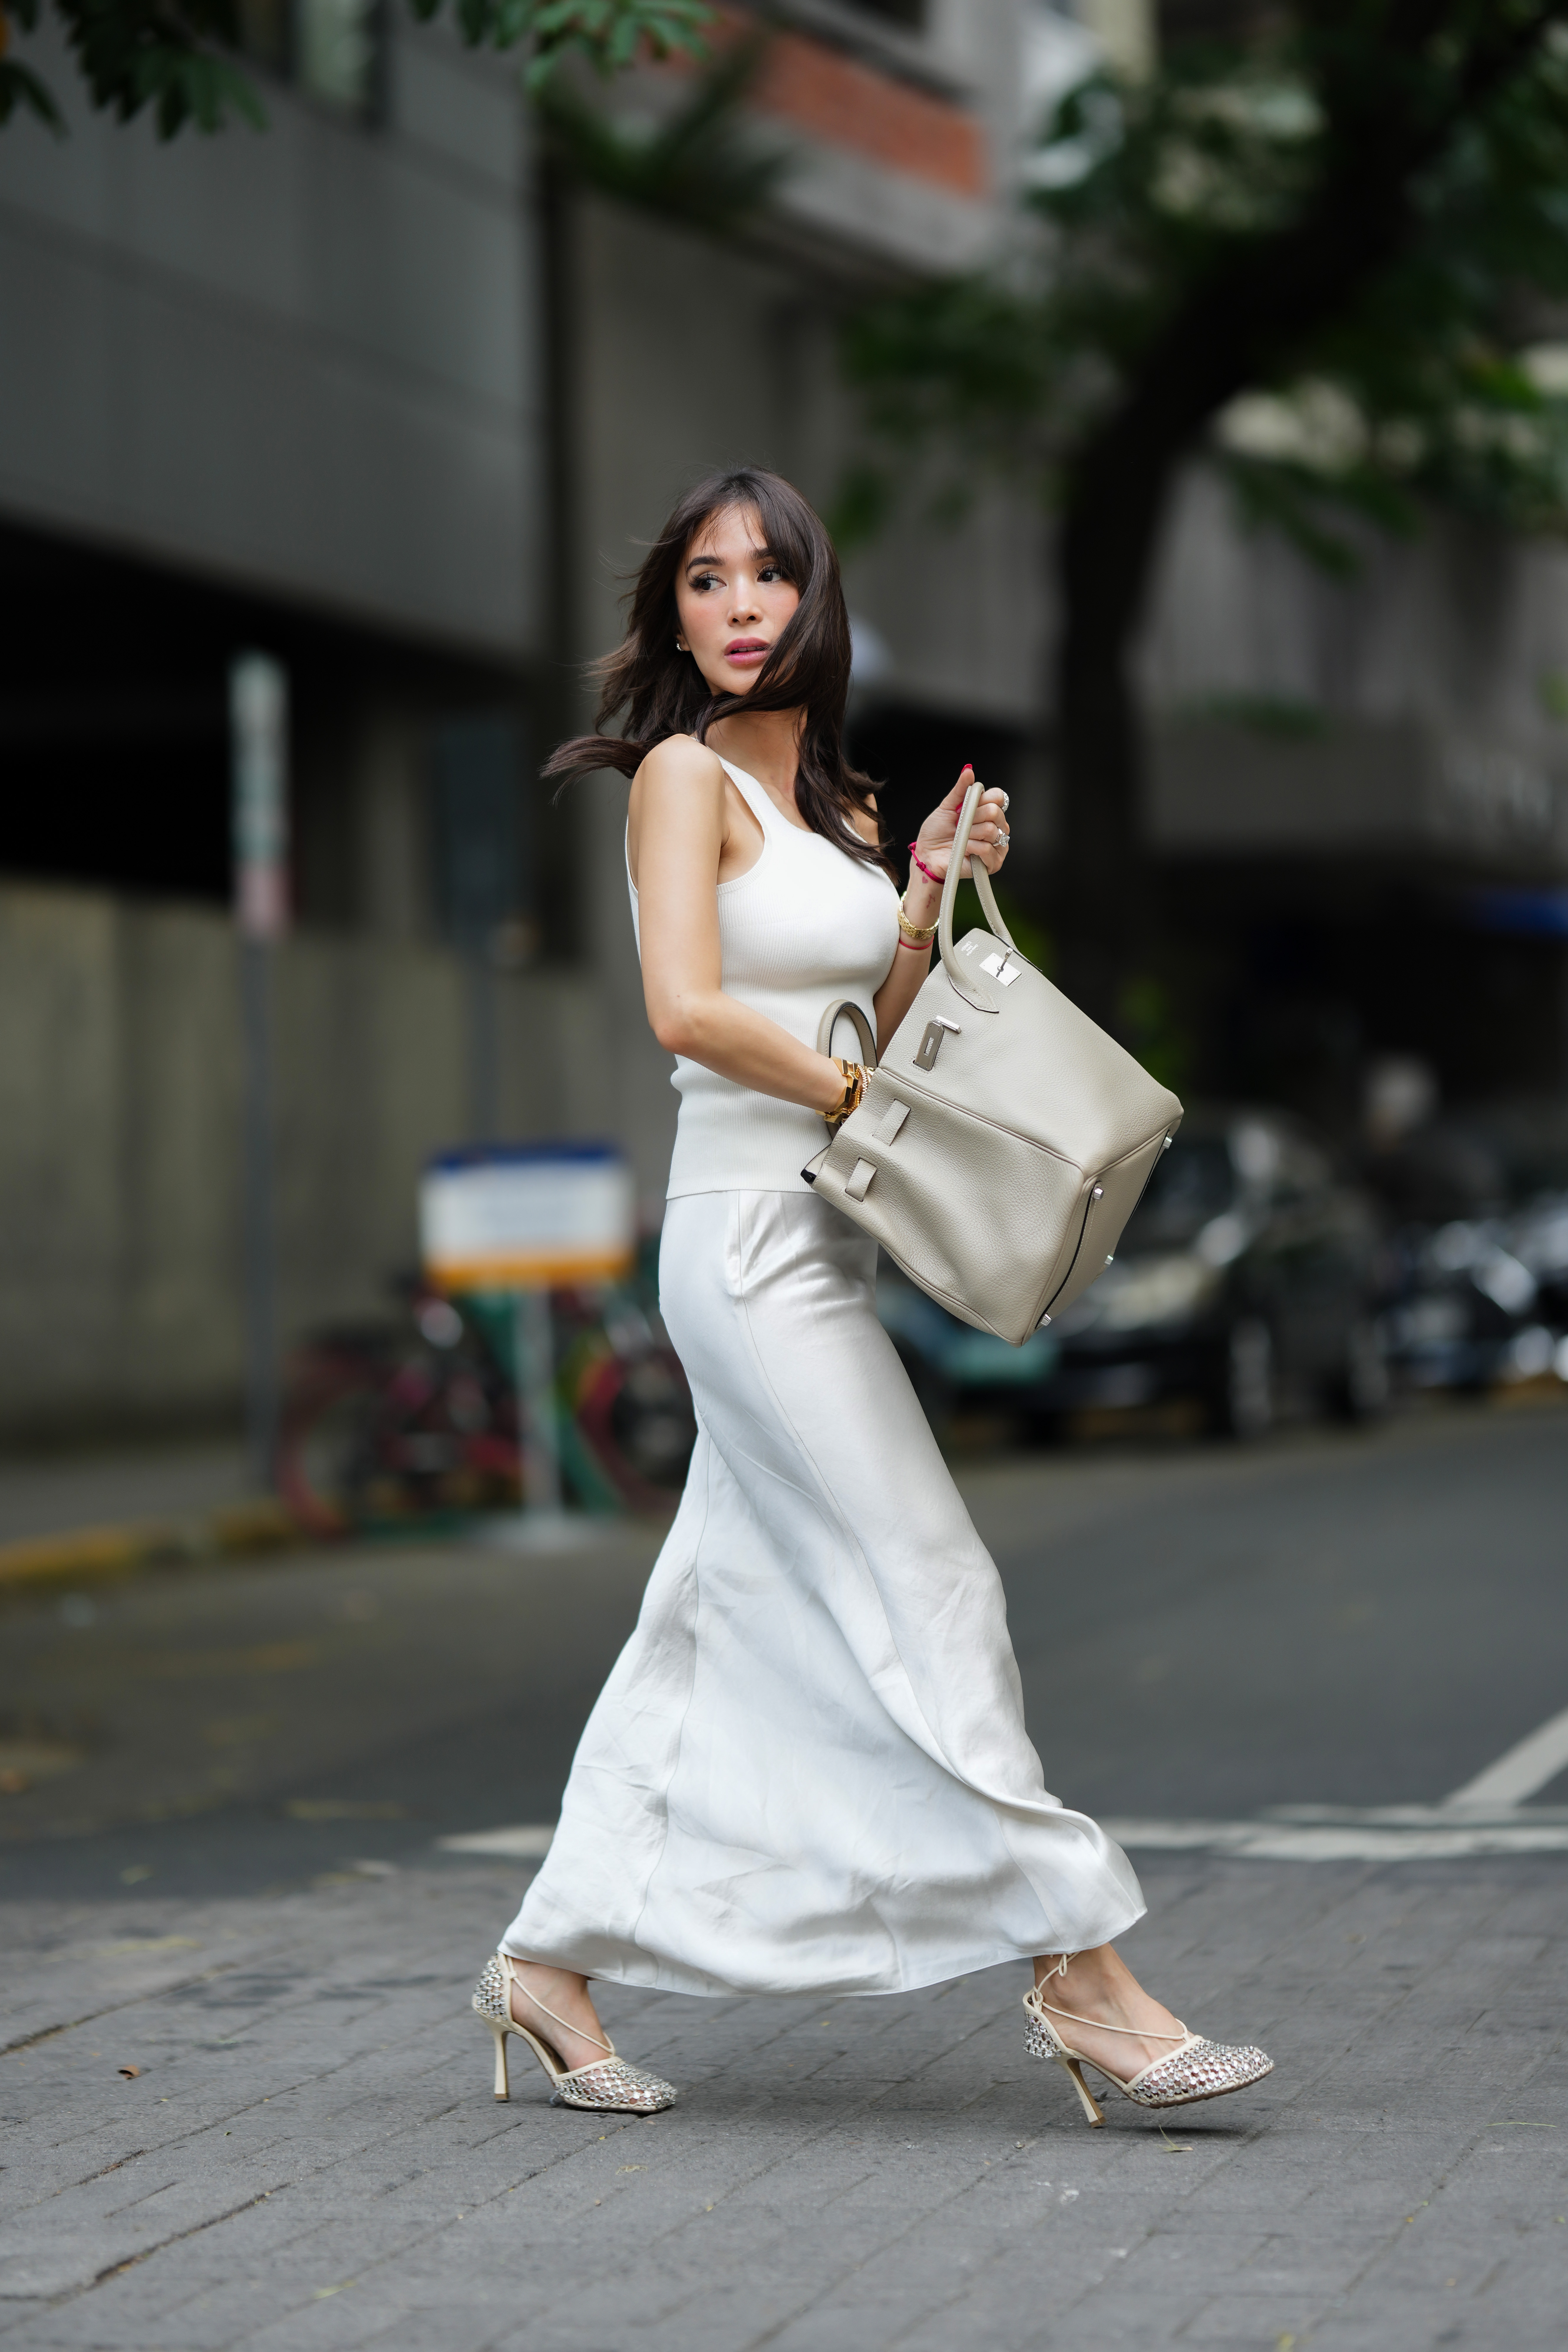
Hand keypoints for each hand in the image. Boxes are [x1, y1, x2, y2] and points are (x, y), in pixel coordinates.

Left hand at [910, 764, 1010, 885]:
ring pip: (991, 830)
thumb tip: (968, 770)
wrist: (927, 855)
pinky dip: (971, 848)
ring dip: (969, 834)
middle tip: (959, 825)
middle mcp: (995, 827)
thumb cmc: (936, 833)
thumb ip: (960, 790)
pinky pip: (988, 849)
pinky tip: (964, 850)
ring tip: (960, 840)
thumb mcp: (946, 807)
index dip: (982, 800)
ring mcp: (997, 845)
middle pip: (995, 812)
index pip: (998, 797)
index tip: (966, 807)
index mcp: (987, 811)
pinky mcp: (993, 862)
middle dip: (972, 818)